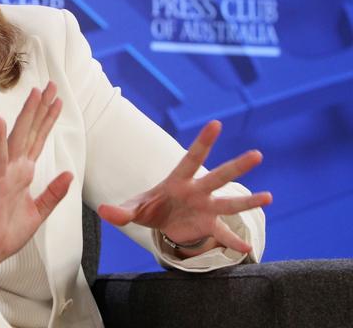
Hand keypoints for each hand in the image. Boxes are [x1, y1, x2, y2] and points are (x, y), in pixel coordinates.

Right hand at [0, 83, 72, 276]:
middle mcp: (15, 168)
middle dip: (41, 109)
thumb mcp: (38, 213)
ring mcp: (5, 172)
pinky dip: (0, 139)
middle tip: (51, 86)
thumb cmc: (5, 232)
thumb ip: (53, 193)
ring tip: (35, 94)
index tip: (57, 102)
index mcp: (24, 174)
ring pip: (17, 137)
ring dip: (26, 115)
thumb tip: (69, 174)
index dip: (48, 121)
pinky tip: (2, 122)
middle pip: (30, 132)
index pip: (39, 141)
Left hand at [97, 120, 271, 255]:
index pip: (191, 158)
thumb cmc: (149, 207)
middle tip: (257, 154)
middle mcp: (197, 191)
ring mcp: (206, 209)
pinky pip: (224, 234)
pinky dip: (234, 242)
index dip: (203, 142)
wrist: (161, 223)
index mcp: (178, 180)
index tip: (217, 123)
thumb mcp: (133, 210)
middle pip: (218, 177)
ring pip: (229, 203)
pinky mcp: (209, 226)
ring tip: (269, 197)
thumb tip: (103, 212)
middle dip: (236, 166)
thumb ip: (119, 211)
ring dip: (248, 201)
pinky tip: (247, 250)